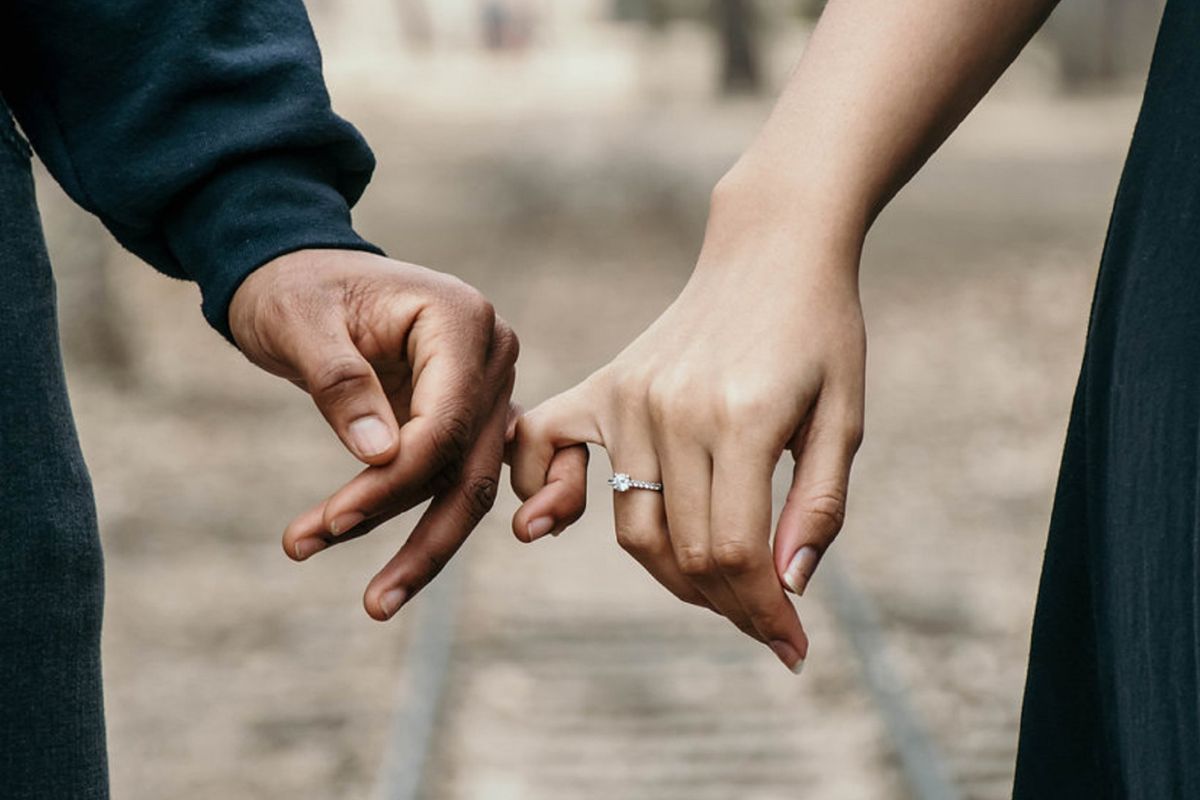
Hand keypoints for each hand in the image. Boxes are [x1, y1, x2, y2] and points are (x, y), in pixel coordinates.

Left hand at [229, 249, 517, 619]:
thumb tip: (380, 457)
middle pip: (470, 467)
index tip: (330, 521)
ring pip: (473, 484)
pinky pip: (472, 476)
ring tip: (377, 601)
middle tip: (374, 602)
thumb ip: (341, 383)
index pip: (445, 423)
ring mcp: (489, 387)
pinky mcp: (470, 415)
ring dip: (426, 544)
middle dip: (420, 537)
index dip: (392, 482)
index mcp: (462, 320)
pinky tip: (435, 566)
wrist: (300, 271)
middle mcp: (492, 355)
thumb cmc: (294, 287)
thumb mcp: (299, 321)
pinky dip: (450, 521)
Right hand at [508, 183, 864, 671]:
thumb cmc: (821, 332)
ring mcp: (630, 395)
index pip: (736, 551)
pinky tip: (554, 521)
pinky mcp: (606, 384)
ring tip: (720, 584)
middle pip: (684, 550)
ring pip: (633, 526)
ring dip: (674, 575)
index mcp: (742, 418)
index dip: (764, 612)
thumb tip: (788, 587)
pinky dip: (545, 492)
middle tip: (766, 620)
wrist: (772, 250)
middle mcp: (673, 410)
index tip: (791, 646)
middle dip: (729, 604)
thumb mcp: (845, 417)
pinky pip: (547, 447)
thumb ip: (819, 505)